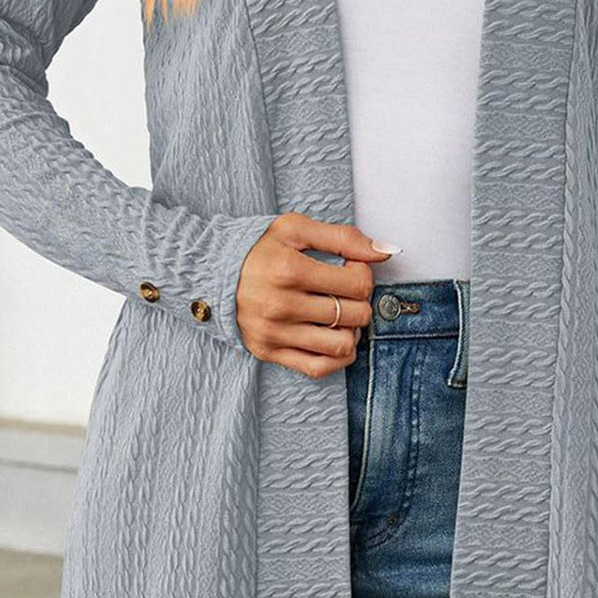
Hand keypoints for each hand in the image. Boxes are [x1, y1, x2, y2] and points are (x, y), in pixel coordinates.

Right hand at [236, 211, 396, 376]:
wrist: (210, 272)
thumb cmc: (257, 248)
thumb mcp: (296, 229)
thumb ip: (343, 237)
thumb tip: (387, 252)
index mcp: (289, 269)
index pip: (357, 283)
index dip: (363, 273)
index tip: (349, 266)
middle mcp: (281, 305)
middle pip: (355, 314)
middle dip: (360, 301)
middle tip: (345, 290)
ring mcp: (274, 333)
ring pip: (342, 345)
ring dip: (352, 330)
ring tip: (340, 314)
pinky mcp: (269, 352)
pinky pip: (320, 368)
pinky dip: (338, 356)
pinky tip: (333, 336)